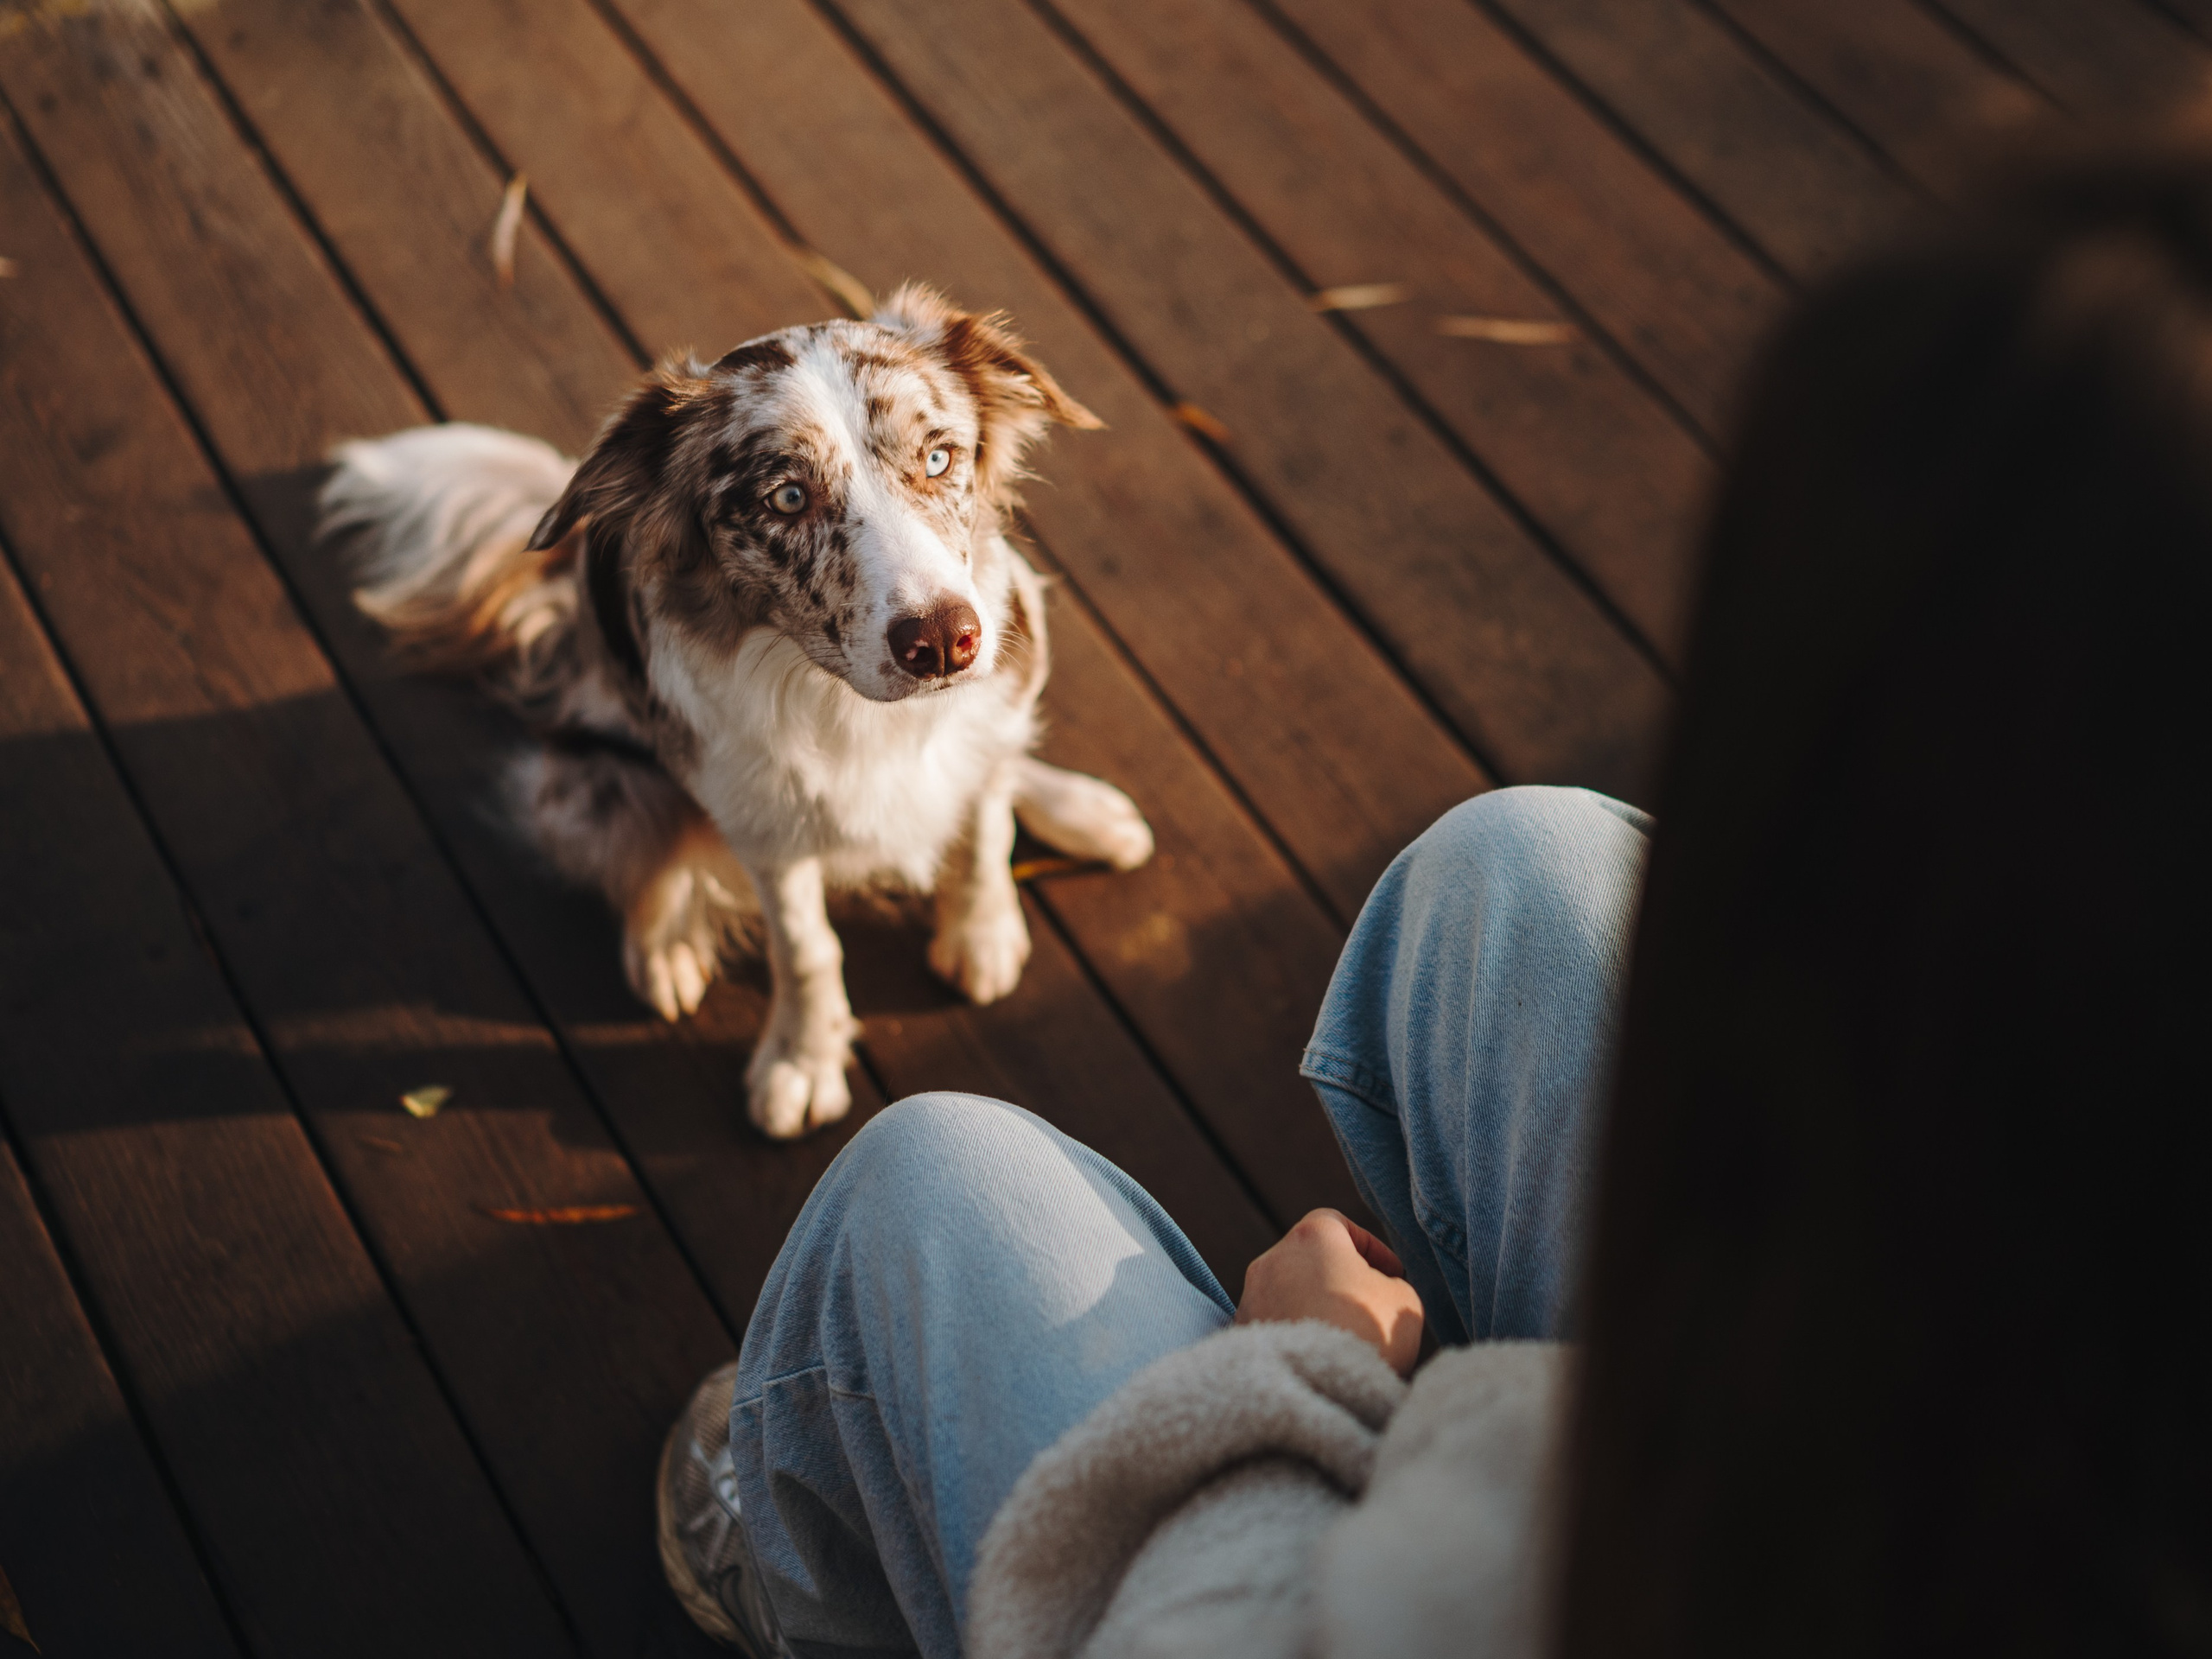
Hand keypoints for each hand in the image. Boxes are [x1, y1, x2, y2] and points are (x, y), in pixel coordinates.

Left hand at [1235, 1209, 1424, 1375]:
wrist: (1315, 1387)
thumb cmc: (1365, 1333)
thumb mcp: (1403, 1301)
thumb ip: (1391, 1285)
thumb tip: (1377, 1293)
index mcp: (1311, 1237)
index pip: (1337, 1224)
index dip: (1369, 1246)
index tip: (1391, 1273)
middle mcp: (1271, 1259)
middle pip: (1309, 1258)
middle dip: (1339, 1278)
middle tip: (1369, 1306)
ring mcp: (1250, 1296)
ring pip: (1288, 1291)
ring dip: (1314, 1306)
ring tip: (1344, 1338)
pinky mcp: (1240, 1334)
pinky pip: (1275, 1323)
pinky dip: (1296, 1332)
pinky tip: (1318, 1356)